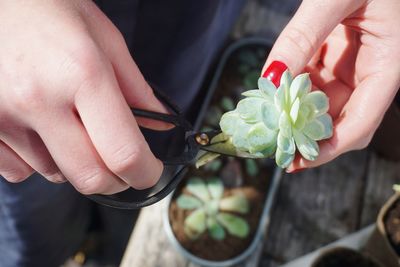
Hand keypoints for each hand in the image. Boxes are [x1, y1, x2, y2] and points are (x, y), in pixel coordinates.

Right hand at [0, 0, 169, 193]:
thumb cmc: (48, 8)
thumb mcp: (104, 37)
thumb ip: (136, 88)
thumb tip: (160, 124)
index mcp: (82, 73)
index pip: (124, 152)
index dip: (145, 172)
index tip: (149, 170)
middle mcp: (39, 100)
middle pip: (91, 178)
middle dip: (116, 180)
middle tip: (122, 165)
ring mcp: (2, 117)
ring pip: (56, 174)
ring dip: (75, 162)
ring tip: (71, 125)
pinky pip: (20, 171)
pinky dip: (39, 160)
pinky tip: (40, 130)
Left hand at [262, 0, 399, 171]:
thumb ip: (303, 36)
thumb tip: (272, 77)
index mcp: (388, 64)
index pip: (361, 122)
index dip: (329, 148)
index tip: (297, 161)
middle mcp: (371, 70)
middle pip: (339, 119)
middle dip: (306, 134)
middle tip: (273, 145)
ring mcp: (352, 63)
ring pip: (321, 102)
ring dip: (293, 113)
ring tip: (265, 122)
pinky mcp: (335, 54)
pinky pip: (311, 81)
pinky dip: (290, 89)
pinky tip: (272, 92)